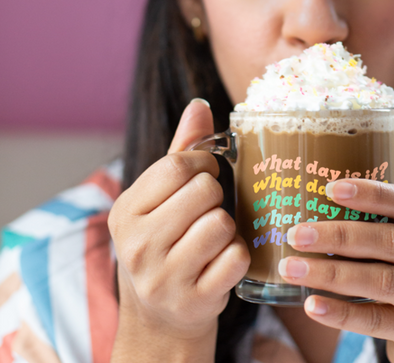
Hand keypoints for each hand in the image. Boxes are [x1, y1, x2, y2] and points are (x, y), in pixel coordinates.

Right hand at [108, 99, 249, 361]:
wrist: (159, 318)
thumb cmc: (164, 243)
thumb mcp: (160, 199)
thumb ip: (182, 150)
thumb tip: (200, 105)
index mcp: (125, 211)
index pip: (177, 166)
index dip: (203, 165)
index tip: (204, 175)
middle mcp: (137, 245)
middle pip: (204, 192)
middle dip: (215, 196)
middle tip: (206, 211)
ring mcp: (163, 277)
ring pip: (222, 223)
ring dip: (227, 228)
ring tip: (212, 238)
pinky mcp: (193, 301)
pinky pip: (236, 258)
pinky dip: (237, 256)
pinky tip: (220, 262)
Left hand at [278, 131, 393, 362]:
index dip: (370, 192)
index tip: (329, 188)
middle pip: (389, 240)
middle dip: (338, 235)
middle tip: (295, 233)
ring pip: (380, 280)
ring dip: (330, 273)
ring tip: (291, 267)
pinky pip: (376, 318)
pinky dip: (341, 312)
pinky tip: (310, 305)